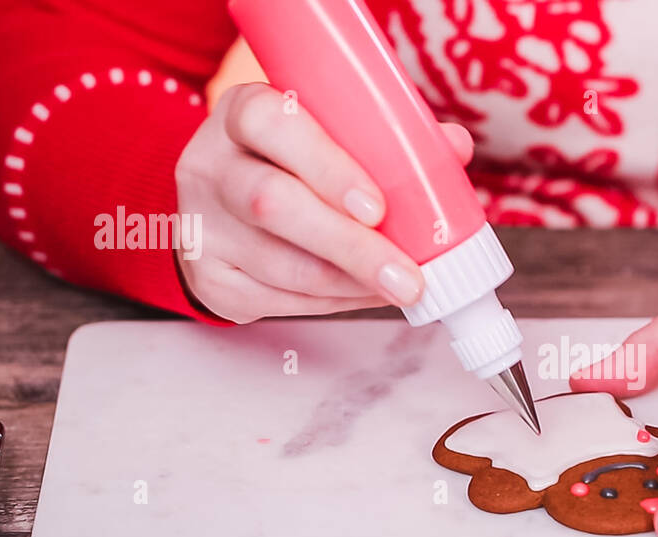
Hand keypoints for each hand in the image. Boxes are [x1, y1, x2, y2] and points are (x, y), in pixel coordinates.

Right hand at [173, 83, 473, 322]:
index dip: (326, 167)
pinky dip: (333, 302)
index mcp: (241, 112)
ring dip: (351, 283)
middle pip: (273, 205)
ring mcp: (201, 225)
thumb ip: (387, 136)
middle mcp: (210, 165)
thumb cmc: (292, 163)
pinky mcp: (209, 277)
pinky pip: (277, 300)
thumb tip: (456, 145)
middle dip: (351, 247)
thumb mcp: (327, 132)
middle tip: (408, 276)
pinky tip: (365, 294)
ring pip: (280, 265)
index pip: (271, 125)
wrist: (222, 206)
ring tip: (401, 287)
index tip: (377, 207)